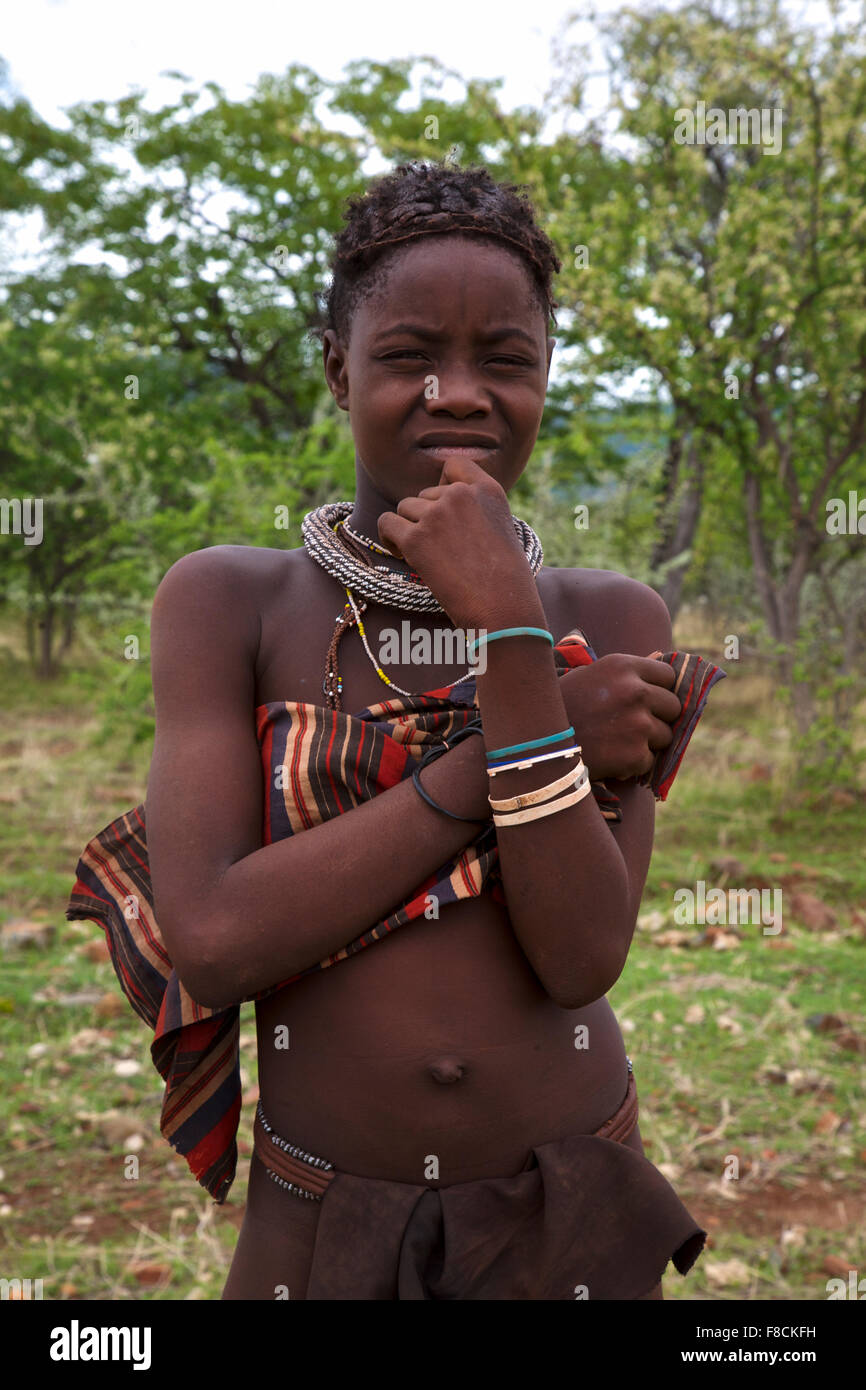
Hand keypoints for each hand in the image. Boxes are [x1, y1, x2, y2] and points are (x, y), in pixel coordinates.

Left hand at [377, 457, 541, 630]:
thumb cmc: (505, 580)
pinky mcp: (416, 538)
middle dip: (427, 517)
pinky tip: (404, 555)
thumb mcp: (500, 529)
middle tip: (440, 548)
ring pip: (404, 508)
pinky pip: (386, 524)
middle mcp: (460, 495)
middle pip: (424, 493)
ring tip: (426, 555)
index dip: (444, 485)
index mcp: (488, 490)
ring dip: (409, 529)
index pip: (454, 465)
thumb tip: (438, 505)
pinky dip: (390, 539)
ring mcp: (436, 514)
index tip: (445, 508)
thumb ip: (475, 509)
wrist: (503, 608)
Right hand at [559, 653, 681, 780]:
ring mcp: (637, 724)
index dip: (659, 689)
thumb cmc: (561, 705)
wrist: (533, 744)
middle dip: (657, 717)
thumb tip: (663, 655)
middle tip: (630, 725)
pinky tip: (609, 758)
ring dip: (646, 742)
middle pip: (672, 707)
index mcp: (623, 666)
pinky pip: (648, 761)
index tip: (646, 700)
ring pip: (665, 736)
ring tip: (616, 742)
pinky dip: (632, 764)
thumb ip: (628, 670)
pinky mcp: (634, 755)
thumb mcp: (591, 675)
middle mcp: (634, 691)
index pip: (668, 676)